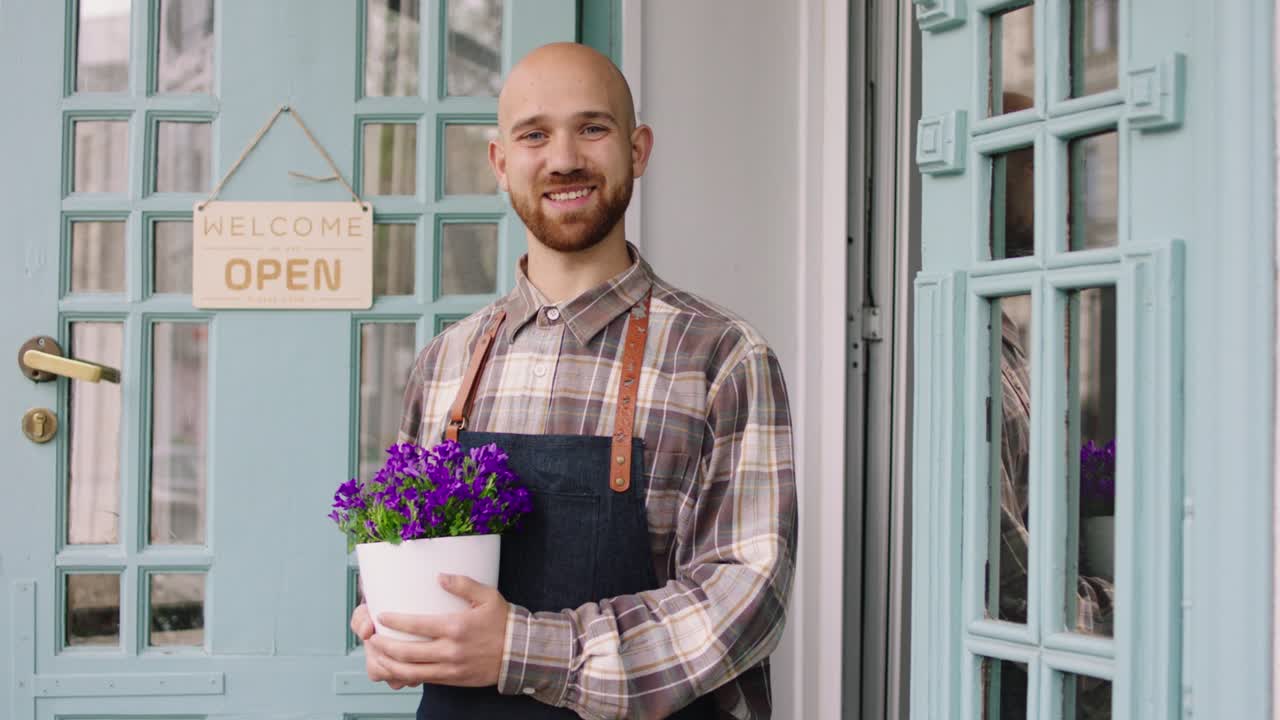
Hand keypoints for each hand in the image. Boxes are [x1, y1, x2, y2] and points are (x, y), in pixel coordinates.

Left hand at [363, 573, 509, 687]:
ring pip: (411, 671)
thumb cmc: (503, 622)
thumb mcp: (488, 596)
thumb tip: (439, 576)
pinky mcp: (453, 680)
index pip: (417, 625)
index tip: (381, 616)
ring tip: (378, 656)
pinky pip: (424, 680)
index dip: (395, 621)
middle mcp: (450, 650)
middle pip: (407, 652)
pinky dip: (406, 676)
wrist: (520, 653)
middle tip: (372, 638)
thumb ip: (462, 584)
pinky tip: (397, 669)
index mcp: (456, 626)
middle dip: (384, 646)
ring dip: (390, 664)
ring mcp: (451, 668)